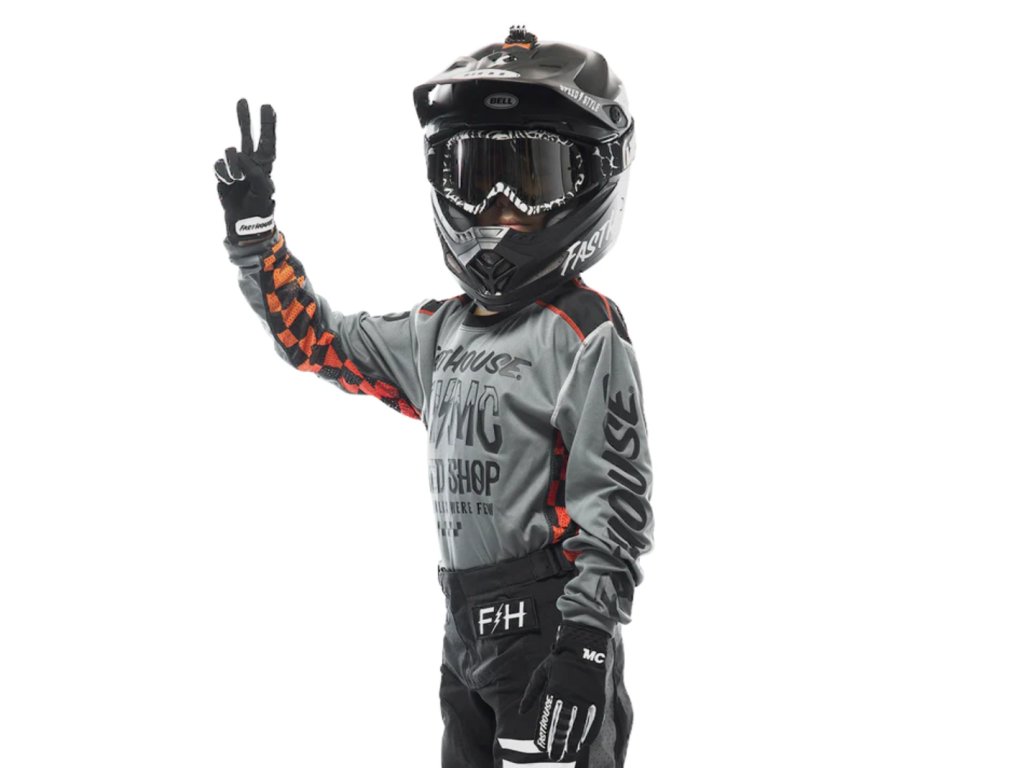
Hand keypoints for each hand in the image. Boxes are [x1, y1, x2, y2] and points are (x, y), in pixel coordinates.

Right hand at [214, 98, 276, 243]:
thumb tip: (238, 155)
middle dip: (245, 119)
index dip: (268, 124)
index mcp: (264, 164)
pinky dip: (223, 174)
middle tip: (243, 100)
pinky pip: (219, 165)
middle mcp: (250, 162)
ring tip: (236, 179)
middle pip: (247, 135)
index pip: (267, 141)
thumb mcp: (263, 189)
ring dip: (232, 166)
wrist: (243, 221)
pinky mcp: (223, 173)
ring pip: (229, 152)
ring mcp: (235, 167)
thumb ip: (254, 170)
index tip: (268, 107)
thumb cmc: (258, 205)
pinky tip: (228, 183)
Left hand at [518, 621, 611, 761]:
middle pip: (564, 727)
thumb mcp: (541, 673)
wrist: (585, 646)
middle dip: (558, 744)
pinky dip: (589, 733)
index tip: (541, 747)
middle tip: (555, 756)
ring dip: (574, 742)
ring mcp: (586, 698)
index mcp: (554, 690)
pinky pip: (593, 720)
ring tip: (569, 752)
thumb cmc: (559, 659)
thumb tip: (521, 712)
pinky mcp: (598, 698)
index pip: (549, 719)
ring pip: (579, 726)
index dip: (545, 735)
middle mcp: (570, 696)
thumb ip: (531, 693)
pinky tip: (584, 742)